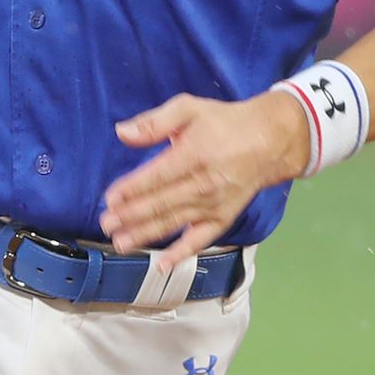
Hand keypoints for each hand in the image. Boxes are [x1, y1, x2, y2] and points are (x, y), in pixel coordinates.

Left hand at [99, 90, 309, 269]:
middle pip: (161, 203)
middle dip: (130, 215)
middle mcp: (203, 184)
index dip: (131, 189)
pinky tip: (162, 265)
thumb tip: (122, 132)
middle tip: (106, 223)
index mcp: (194, 154)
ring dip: (145, 235)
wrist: (268, 141)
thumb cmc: (225, 123)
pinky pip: (200, 240)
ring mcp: (213, 205)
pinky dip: (181, 254)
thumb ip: (154, 122)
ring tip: (121, 242)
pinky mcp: (222, 219)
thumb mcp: (189, 108)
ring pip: (174, 223)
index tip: (110, 198)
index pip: (156, 176)